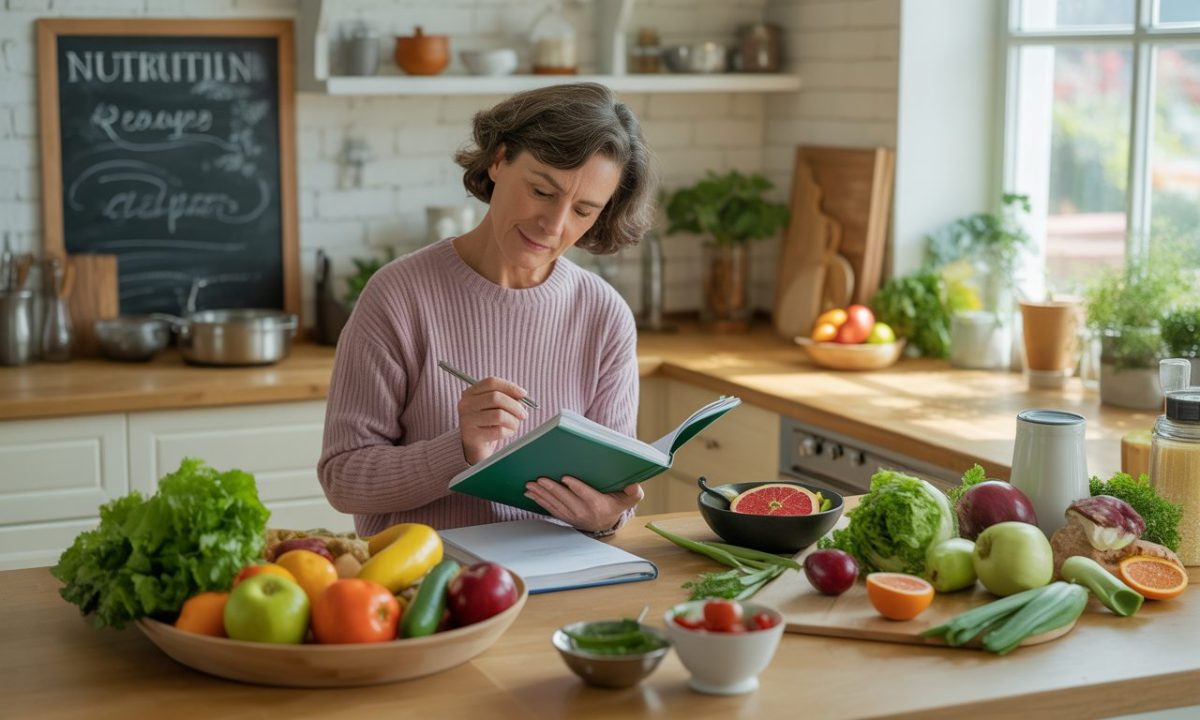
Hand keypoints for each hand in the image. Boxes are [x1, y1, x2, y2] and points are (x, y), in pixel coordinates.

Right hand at [457, 376, 529, 464]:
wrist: (477, 448)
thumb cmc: (489, 424)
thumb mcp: (496, 407)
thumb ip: (507, 397)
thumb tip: (521, 395)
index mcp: (470, 393)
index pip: (491, 382)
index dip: (510, 387)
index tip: (523, 394)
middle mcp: (465, 405)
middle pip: (495, 397)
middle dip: (514, 406)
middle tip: (523, 414)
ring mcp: (467, 420)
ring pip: (499, 415)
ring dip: (513, 421)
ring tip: (514, 425)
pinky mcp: (472, 436)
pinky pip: (498, 430)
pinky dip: (508, 432)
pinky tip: (506, 433)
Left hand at [524, 476, 643, 532]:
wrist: (605, 523)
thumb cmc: (615, 505)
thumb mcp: (628, 499)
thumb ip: (634, 493)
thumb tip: (635, 485)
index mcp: (599, 505)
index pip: (586, 495)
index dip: (576, 487)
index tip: (566, 478)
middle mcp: (583, 512)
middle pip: (566, 499)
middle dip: (552, 489)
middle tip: (540, 479)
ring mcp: (572, 516)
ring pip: (555, 504)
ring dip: (542, 494)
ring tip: (530, 484)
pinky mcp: (564, 517)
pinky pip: (550, 509)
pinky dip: (539, 501)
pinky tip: (530, 493)